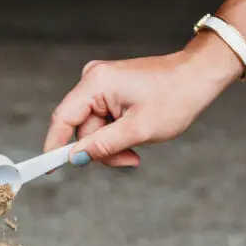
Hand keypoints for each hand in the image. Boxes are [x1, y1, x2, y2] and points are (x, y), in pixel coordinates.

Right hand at [44, 36, 242, 166]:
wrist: (199, 76)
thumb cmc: (175, 96)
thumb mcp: (138, 129)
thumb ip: (102, 146)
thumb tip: (75, 158)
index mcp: (96, 83)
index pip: (63, 119)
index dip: (54, 147)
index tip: (47, 169)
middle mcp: (93, 79)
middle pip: (81, 129)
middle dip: (102, 149)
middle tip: (130, 158)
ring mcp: (101, 83)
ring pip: (93, 128)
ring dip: (112, 144)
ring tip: (138, 146)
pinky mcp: (110, 90)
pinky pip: (103, 120)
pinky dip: (116, 133)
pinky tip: (135, 132)